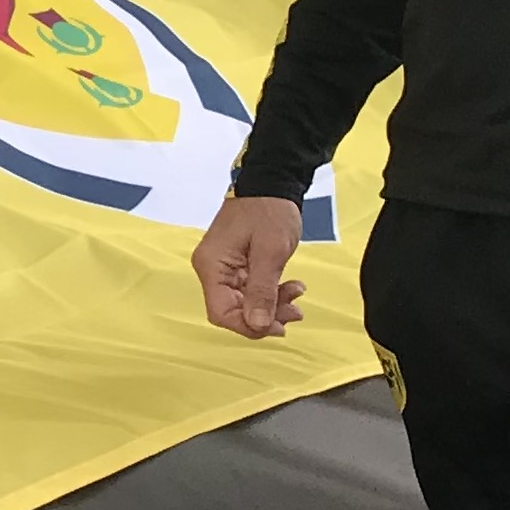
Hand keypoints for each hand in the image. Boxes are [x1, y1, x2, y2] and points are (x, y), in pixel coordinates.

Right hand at [192, 193, 307, 339]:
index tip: (277, 326)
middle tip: (295, 312)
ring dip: (272, 304)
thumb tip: (256, 325)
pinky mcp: (236, 265)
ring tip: (297, 293)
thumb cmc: (269, 212)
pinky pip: (250, 290)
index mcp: (212, 266)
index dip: (248, 325)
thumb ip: (262, 291)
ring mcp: (223, 268)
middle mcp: (211, 270)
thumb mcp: (270, 253)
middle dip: (265, 315)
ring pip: (244, 302)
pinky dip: (271, 292)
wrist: (271, 183)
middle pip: (233, 310)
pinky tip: (290, 287)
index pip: (220, 312)